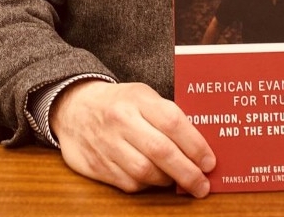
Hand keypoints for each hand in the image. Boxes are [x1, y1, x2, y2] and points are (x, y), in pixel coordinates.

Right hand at [50, 80, 215, 196]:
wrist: (73, 107)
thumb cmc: (119, 102)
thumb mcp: (143, 96)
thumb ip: (167, 115)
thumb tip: (200, 146)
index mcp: (138, 99)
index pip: (173, 122)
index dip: (196, 145)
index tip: (210, 162)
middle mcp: (121, 120)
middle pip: (161, 151)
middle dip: (187, 172)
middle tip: (203, 185)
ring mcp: (107, 144)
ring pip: (145, 171)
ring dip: (167, 181)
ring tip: (179, 181)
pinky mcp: (96, 165)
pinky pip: (128, 183)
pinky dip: (146, 185)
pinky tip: (154, 180)